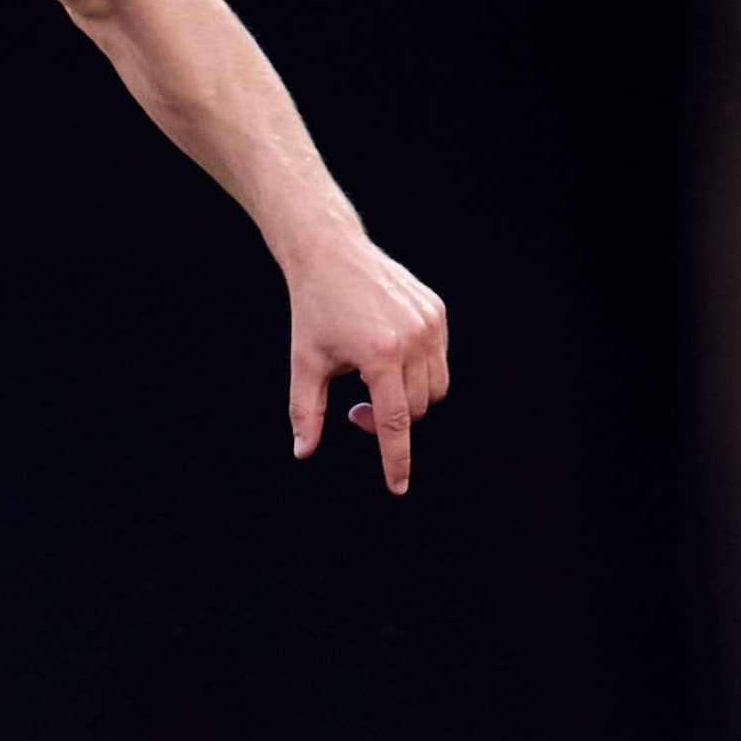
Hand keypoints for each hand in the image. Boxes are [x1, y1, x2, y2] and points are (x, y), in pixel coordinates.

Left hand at [286, 234, 448, 492]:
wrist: (331, 253)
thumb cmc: (313, 310)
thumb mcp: (304, 363)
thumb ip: (305, 411)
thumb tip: (302, 452)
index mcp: (380, 354)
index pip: (394, 422)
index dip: (395, 458)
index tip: (398, 486)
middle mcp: (413, 338)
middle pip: (416, 408)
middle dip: (386, 418)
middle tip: (352, 408)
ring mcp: (430, 324)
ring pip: (433, 389)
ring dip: (406, 398)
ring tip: (370, 380)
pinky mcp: (438, 312)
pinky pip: (438, 361)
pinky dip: (417, 371)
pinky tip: (386, 356)